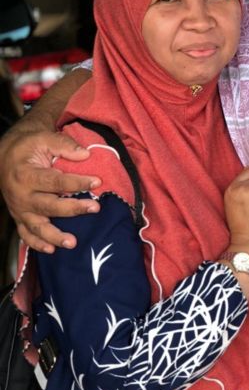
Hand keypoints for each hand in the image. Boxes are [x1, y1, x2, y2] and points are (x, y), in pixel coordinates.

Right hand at [0, 129, 101, 252]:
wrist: (5, 157)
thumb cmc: (28, 147)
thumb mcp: (44, 139)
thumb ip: (64, 145)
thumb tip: (86, 155)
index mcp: (26, 175)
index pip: (55, 182)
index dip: (77, 182)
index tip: (98, 182)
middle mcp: (21, 196)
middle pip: (49, 206)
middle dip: (73, 208)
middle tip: (95, 208)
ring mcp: (19, 210)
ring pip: (37, 227)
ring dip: (55, 236)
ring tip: (73, 242)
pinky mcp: (19, 217)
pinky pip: (26, 235)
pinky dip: (37, 244)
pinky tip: (51, 250)